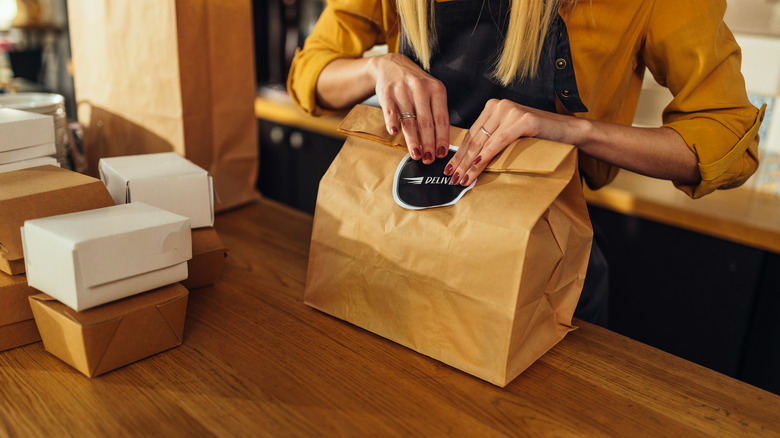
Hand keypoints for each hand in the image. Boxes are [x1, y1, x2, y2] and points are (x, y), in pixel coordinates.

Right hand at [368, 53, 449, 163]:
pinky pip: (390, 111)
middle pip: (426, 122)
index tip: (441, 153)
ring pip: (409, 120)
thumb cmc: (415, 84)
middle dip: (428, 143)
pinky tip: (394, 133)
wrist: (392, 65)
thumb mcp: (431, 91)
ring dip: (413, 140)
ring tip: (416, 155)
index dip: (442, 137)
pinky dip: (392, 122)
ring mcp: (402, 91)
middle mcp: (420, 89)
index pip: (441, 118)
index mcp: (436, 89)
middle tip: (429, 159)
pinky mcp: (387, 93)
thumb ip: (436, 112)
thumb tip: (440, 141)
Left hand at [444, 99, 581, 185]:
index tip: (449, 169)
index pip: (472, 134)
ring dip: (471, 163)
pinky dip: (487, 155)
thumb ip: (491, 141)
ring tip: (463, 178)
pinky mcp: (524, 119)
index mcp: (493, 108)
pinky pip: (500, 141)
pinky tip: (477, 166)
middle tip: (453, 178)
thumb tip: (469, 161)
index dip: (459, 153)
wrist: (568, 131)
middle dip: (462, 161)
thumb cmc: (538, 136)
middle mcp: (500, 106)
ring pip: (485, 141)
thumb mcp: (509, 136)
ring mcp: (512, 111)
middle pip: (475, 138)